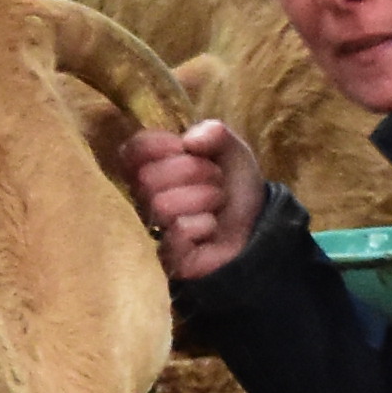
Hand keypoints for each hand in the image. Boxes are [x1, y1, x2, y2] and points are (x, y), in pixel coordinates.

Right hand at [118, 118, 264, 282]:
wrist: (259, 226)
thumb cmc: (235, 186)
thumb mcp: (231, 150)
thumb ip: (214, 133)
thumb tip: (190, 141)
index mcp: (152, 168)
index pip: (133, 151)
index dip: (160, 144)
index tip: (186, 147)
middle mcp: (146, 199)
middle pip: (147, 177)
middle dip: (193, 170)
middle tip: (215, 178)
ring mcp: (156, 230)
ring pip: (161, 205)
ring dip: (203, 198)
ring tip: (217, 202)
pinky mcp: (170, 258)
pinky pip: (178, 232)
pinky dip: (205, 224)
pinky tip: (212, 227)